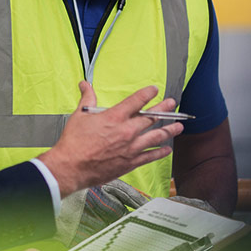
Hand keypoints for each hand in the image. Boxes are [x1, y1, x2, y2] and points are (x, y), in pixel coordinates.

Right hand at [37, 82, 183, 197]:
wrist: (71, 167)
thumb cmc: (74, 142)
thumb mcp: (79, 115)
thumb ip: (87, 98)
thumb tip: (84, 84)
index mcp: (114, 117)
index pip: (136, 101)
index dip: (147, 94)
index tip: (154, 90)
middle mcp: (126, 131)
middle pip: (151, 117)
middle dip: (164, 109)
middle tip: (172, 103)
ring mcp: (130, 148)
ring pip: (156, 136)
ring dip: (169, 130)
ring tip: (179, 126)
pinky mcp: (130, 162)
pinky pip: (150, 156)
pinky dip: (160, 152)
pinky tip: (167, 149)